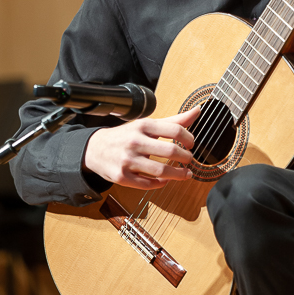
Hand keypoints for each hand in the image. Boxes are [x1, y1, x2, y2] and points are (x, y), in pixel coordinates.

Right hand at [83, 106, 199, 190]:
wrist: (95, 149)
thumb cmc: (126, 135)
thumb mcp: (147, 124)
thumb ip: (174, 120)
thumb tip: (198, 110)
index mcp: (143, 126)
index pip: (174, 130)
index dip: (189, 138)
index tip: (192, 144)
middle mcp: (135, 142)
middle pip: (170, 151)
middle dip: (186, 157)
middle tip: (190, 159)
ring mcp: (128, 160)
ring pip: (160, 171)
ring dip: (178, 175)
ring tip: (186, 173)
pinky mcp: (122, 177)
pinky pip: (147, 184)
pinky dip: (160, 184)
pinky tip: (166, 180)